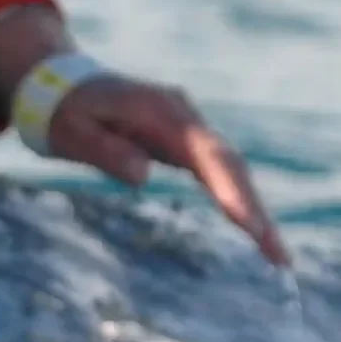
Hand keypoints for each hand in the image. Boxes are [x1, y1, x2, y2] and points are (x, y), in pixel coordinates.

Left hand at [0, 4, 290, 267]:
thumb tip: (144, 175)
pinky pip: (218, 174)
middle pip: (231, 165)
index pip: (207, 154)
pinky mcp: (184, 144)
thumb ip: (105, 151)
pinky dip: (237, 202)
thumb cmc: (63, 111)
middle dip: (256, 209)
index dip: (231, 189)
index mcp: (161, 111)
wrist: (62, 84)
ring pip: (231, 171)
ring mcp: (188, 129)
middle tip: (278, 256)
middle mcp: (184, 116)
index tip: (248, 223)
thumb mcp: (71, 132)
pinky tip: (253, 231)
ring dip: (254, 211)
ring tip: (278, 257)